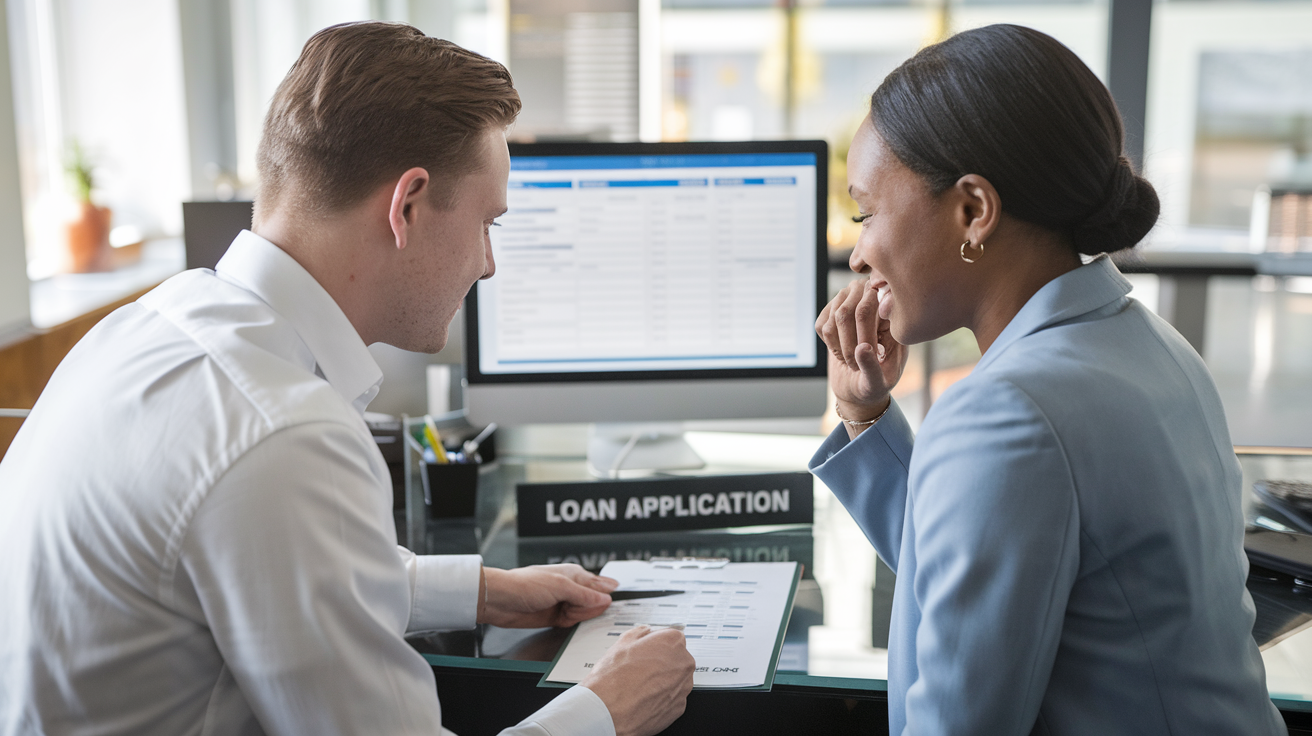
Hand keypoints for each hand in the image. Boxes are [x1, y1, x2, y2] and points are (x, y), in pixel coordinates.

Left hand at [479, 564, 617, 627]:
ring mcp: (564, 603)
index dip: (607, 595)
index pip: (600, 585)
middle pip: (595, 602)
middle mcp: (571, 588)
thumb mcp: (559, 586)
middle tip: (573, 606)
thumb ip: (584, 594)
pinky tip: (562, 621)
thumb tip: (606, 598)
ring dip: (577, 616)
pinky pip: (574, 623)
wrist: (500, 601)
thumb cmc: (524, 585)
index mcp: (574, 574)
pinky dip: (571, 624)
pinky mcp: (556, 617)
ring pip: (585, 614)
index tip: (614, 604)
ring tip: (562, 612)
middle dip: (588, 608)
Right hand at [582, 625, 694, 735]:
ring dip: (662, 680)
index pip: (671, 637)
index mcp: (673, 642)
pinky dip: (661, 698)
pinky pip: (672, 698)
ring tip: (639, 685)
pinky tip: (644, 698)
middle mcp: (683, 663)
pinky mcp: (679, 708)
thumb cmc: (613, 679)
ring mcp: (683, 687)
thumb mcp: (623, 643)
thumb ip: (640, 633)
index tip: (646, 651)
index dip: (655, 645)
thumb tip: (645, 632)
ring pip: (675, 679)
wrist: (608, 712)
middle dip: (661, 662)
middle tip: (640, 668)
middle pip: (675, 658)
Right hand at [816, 277, 908, 426]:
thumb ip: (873, 368)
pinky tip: (841, 351)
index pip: (875, 309)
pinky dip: (829, 345)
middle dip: (850, 345)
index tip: (868, 358)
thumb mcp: (880, 382)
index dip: (866, 336)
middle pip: (851, 311)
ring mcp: (850, 303)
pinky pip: (821, 325)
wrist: (858, 385)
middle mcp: (873, 302)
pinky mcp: (830, 313)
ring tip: (852, 360)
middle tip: (856, 365)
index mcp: (893, 316)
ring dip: (840, 346)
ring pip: (836, 317)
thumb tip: (862, 348)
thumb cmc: (876, 383)